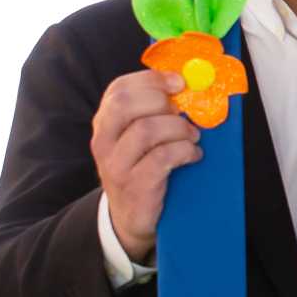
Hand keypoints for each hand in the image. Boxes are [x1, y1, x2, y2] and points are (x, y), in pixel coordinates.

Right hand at [92, 69, 202, 261]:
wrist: (130, 217)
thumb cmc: (141, 168)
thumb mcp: (137, 139)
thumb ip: (151, 112)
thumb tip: (183, 84)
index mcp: (104, 123)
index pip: (118, 89)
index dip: (151, 79)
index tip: (179, 81)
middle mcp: (103, 141)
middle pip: (124, 104)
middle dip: (160, 100)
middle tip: (181, 112)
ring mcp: (116, 165)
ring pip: (146, 129)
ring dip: (178, 128)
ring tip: (192, 137)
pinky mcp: (135, 185)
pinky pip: (163, 157)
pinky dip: (186, 151)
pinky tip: (193, 155)